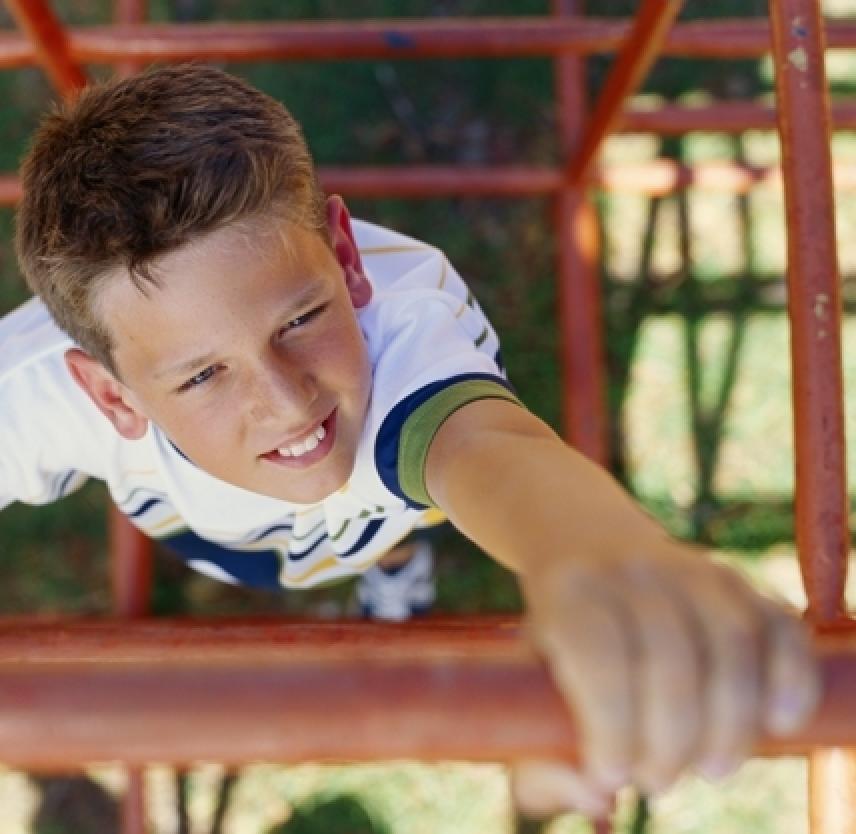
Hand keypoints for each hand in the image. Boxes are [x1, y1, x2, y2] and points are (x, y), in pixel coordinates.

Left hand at [512, 538, 819, 816]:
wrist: (586, 550)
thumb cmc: (558, 642)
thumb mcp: (525, 690)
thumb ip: (541, 760)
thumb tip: (597, 798)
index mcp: (568, 592)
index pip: (598, 654)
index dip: (612, 725)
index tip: (612, 776)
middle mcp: (630, 569)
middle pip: (669, 655)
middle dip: (672, 740)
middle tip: (657, 782)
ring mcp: (690, 566)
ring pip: (731, 639)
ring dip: (732, 721)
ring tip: (711, 768)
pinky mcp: (737, 581)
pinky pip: (778, 625)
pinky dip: (790, 678)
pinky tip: (777, 724)